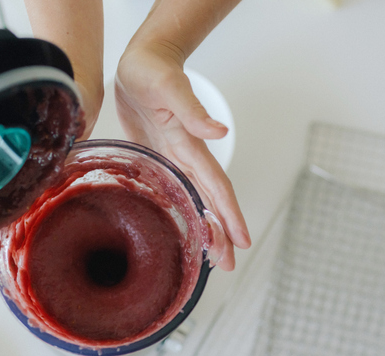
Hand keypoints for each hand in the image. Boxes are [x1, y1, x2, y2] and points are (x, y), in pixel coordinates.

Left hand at [115, 42, 250, 270]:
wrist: (142, 61)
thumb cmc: (154, 70)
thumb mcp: (170, 87)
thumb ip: (193, 110)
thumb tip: (220, 130)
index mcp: (190, 146)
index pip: (216, 187)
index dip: (229, 215)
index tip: (242, 242)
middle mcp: (185, 156)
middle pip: (209, 201)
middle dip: (221, 233)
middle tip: (227, 265)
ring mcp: (171, 158)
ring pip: (193, 200)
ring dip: (204, 226)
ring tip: (210, 254)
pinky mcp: (155, 157)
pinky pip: (171, 190)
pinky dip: (180, 210)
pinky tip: (180, 224)